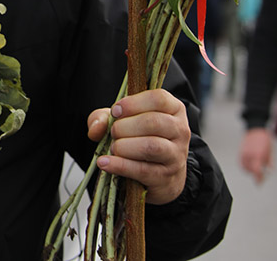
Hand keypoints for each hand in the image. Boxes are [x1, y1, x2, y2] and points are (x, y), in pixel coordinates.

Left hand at [87, 88, 190, 204]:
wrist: (159, 174)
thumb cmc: (139, 138)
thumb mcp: (122, 121)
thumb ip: (104, 118)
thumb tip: (96, 128)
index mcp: (173, 110)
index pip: (159, 99)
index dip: (133, 103)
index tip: (115, 111)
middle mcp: (180, 131)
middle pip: (153, 122)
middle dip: (124, 127)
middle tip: (113, 132)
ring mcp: (176, 156)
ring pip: (151, 146)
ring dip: (124, 146)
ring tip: (112, 148)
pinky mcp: (167, 178)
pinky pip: (143, 170)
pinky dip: (119, 165)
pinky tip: (104, 162)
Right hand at [239, 127, 271, 183]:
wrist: (256, 129)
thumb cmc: (265, 139)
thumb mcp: (271, 152)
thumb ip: (269, 162)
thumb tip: (269, 171)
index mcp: (258, 155)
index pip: (257, 171)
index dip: (258, 178)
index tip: (259, 183)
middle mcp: (250, 155)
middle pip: (250, 170)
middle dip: (255, 175)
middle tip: (260, 176)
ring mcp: (244, 153)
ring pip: (244, 167)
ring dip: (249, 171)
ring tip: (255, 170)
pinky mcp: (241, 151)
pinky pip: (240, 162)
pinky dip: (244, 166)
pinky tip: (249, 166)